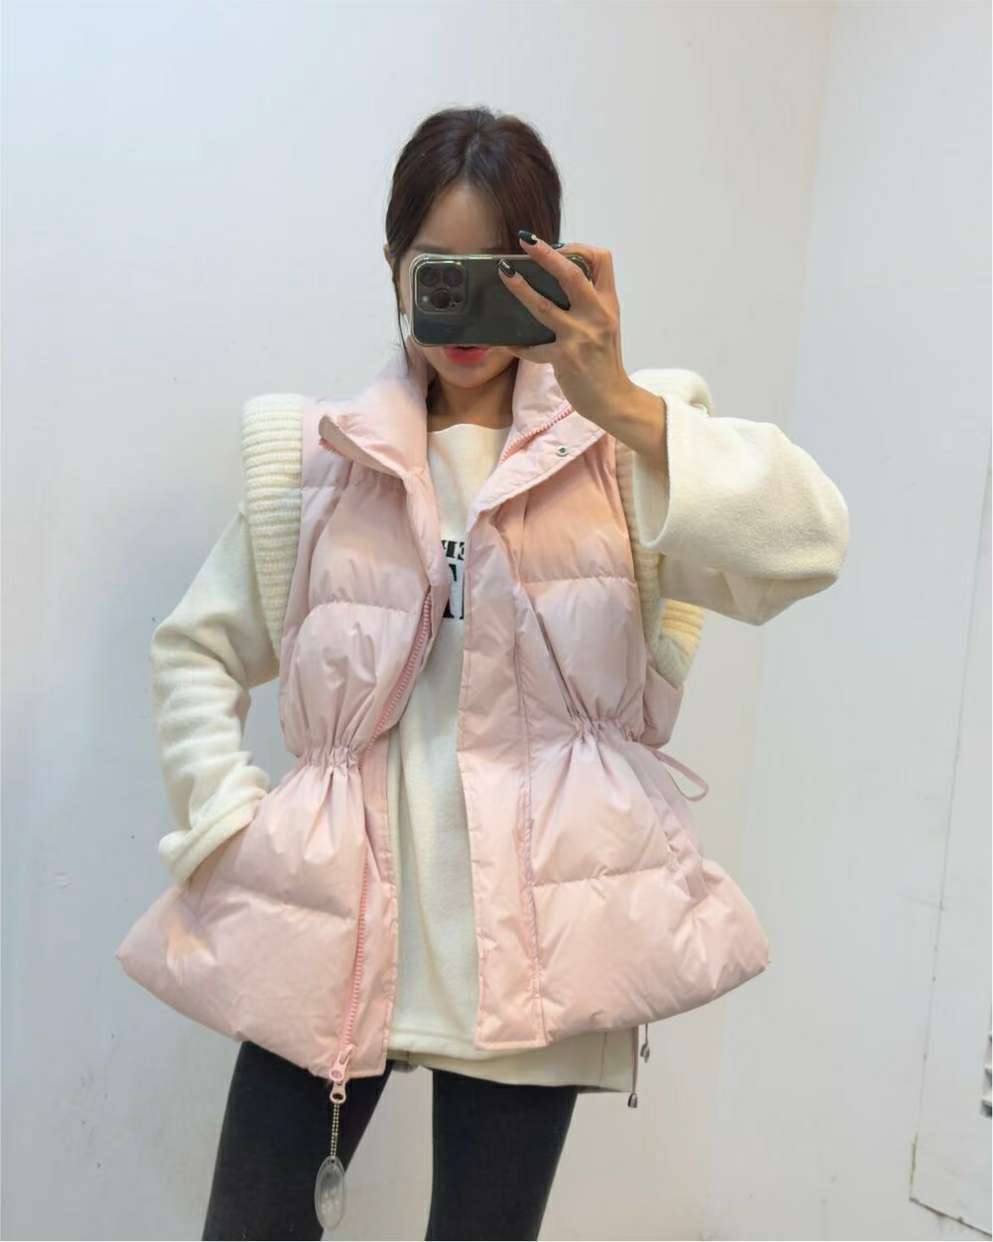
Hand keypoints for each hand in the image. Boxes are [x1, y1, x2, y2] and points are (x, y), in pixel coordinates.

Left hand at [497, 231, 633, 425]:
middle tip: (526, 241)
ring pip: (545, 306)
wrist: (613, 400)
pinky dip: (517, 344)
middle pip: (572, 274)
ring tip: (505, 274)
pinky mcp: (564, 358)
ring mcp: (580, 336)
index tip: (559, 248)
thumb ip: (589, 304)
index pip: (602, 260)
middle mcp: (597, 315)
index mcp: (608, 304)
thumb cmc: (605, 362)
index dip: (579, 247)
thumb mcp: (606, 326)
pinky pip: (533, 348)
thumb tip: (558, 283)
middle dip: (546, 254)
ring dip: (522, 289)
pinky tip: (503, 341)